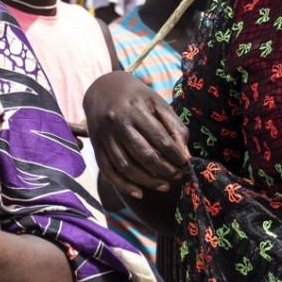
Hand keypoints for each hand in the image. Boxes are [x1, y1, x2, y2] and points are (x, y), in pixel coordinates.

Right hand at [83, 71, 189, 200]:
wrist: (102, 88)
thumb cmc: (136, 97)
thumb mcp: (157, 104)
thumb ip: (174, 127)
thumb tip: (185, 156)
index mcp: (135, 110)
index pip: (160, 140)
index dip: (176, 156)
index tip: (186, 164)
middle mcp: (117, 123)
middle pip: (144, 155)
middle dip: (165, 170)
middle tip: (178, 175)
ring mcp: (104, 136)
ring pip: (126, 166)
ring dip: (148, 181)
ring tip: (165, 186)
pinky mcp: (95, 146)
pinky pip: (108, 171)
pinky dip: (123, 185)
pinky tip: (139, 193)